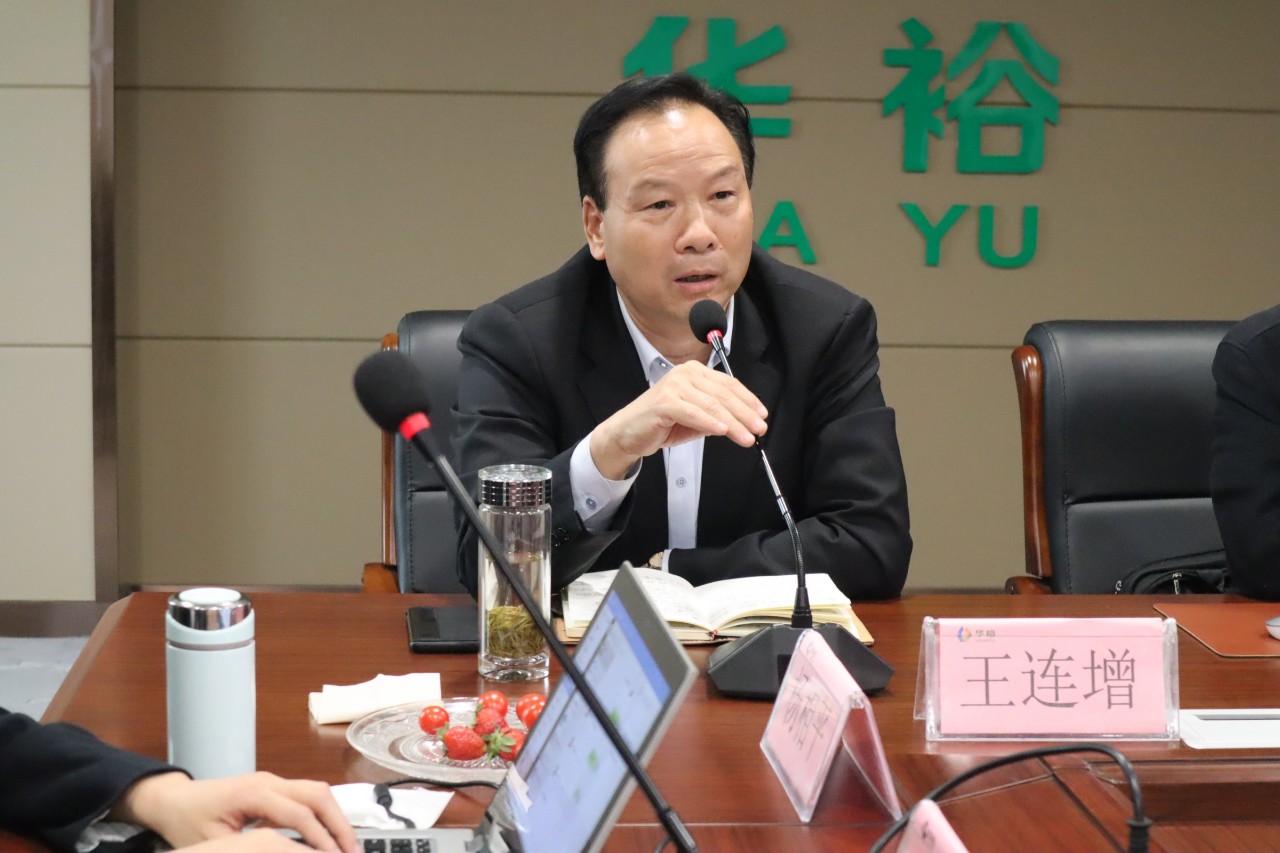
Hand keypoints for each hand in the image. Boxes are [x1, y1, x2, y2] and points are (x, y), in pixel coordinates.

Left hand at [111, 771, 359, 852]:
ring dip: (335, 817)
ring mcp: (273, 781)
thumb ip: (250, 850)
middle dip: (339, 824)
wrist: (172, 799)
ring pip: (318, 792)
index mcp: (253, 793)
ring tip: (345, 847)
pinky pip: (307, 796)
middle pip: (318, 794)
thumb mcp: (213, 845)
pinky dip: (323, 815)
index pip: (300, 813)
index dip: (321, 838)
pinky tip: (327, 838)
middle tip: (353, 852)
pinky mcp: (274, 787)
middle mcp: (269, 781)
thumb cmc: (186, 822)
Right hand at [590, 361, 767, 478]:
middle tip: (759, 428)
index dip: (748, 400)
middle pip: (723, 394)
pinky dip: (710, 423)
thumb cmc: (661, 423)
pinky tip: (724, 431)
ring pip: (712, 405)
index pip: (728, 384)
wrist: (628, 433)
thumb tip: (744, 421)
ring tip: (747, 436)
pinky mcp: (665, 402)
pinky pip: (694, 413)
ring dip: (733, 423)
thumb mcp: (696, 418)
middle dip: (745, 413)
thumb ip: (716, 415)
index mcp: (694, 372)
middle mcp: (685, 374)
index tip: (762, 415)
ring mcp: (674, 386)